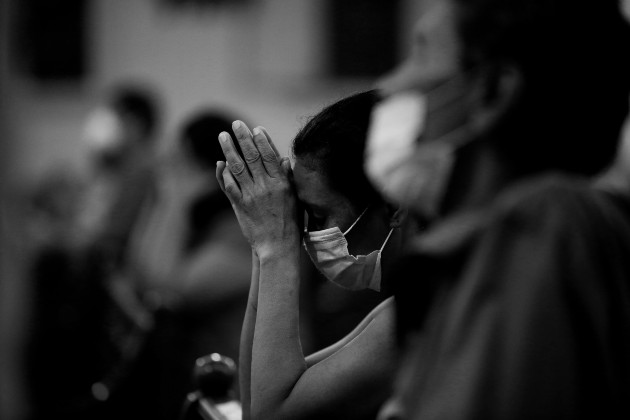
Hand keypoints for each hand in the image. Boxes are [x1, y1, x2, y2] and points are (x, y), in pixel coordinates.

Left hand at [216, 121, 298, 256]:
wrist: (277, 247)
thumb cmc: (291, 224)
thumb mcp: (296, 199)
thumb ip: (288, 179)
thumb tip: (284, 160)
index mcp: (281, 184)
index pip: (270, 156)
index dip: (262, 140)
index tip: (256, 128)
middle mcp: (266, 187)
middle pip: (252, 156)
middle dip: (243, 138)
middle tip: (236, 124)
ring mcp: (251, 195)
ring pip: (237, 167)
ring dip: (229, 150)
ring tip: (223, 136)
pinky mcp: (240, 205)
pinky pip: (229, 185)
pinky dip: (224, 173)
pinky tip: (221, 162)